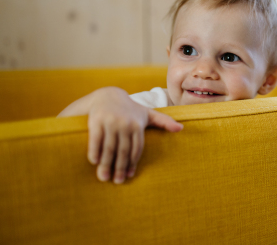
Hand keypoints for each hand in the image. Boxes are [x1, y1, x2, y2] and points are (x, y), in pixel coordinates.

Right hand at [60, 87, 182, 183]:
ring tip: (104, 178)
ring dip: (106, 165)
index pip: (136, 149)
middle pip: (123, 151)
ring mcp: (110, 122)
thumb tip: (181, 128)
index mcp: (138, 124)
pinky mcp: (96, 121)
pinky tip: (94, 162)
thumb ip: (164, 121)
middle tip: (117, 182)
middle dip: (120, 168)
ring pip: (109, 148)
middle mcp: (125, 123)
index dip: (133, 164)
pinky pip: (96, 140)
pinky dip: (95, 152)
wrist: (108, 95)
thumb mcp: (147, 114)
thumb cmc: (130, 109)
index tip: (129, 176)